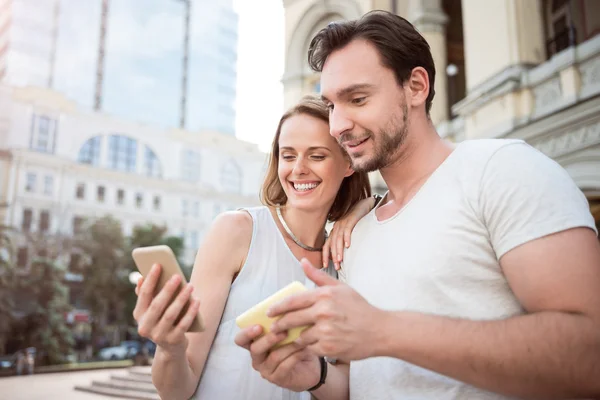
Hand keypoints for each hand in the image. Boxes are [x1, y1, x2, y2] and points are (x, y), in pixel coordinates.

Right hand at [133, 264, 200, 354]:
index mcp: (139, 315)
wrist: (170, 348)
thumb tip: (141, 277)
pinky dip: (191, 311)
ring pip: (171, 314)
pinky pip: (184, 324)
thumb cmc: (162, 320)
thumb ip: (147, 294)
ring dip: (181, 299)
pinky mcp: (173, 341)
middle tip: (178, 276)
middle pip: (157, 305)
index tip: (158, 265)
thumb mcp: (152, 309)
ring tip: (190, 286)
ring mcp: (159, 335)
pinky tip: (197, 300)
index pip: (144, 294)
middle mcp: (145, 327)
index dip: (150, 279)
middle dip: (168, 289)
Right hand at [234, 325, 321, 391]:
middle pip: (255, 349)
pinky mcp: (278, 379)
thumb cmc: (295, 345)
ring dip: (289, 346)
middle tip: (284, 332)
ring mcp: (266, 370)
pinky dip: (295, 356)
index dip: (246, 333)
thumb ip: (280, 322)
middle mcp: (257, 358)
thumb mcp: (287, 331)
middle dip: (269, 339)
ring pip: (273, 356)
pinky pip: (285, 366)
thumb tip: (282, 306)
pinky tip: (304, 350)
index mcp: (254, 344)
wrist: (310, 366)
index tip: (259, 326)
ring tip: (300, 339)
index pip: (241, 339)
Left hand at [269, 259, 385, 360]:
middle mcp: (323, 312)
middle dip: (279, 325)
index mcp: (324, 295)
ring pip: (299, 336)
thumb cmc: (359, 308)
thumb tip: (302, 262)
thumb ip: (319, 276)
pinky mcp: (328, 347)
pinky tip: (312, 345)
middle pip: (291, 320)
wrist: (379, 330)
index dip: (278, 307)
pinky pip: (310, 348)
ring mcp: (326, 331)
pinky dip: (309, 347)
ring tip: (295, 337)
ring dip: (296, 338)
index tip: (269, 311)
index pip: (293, 301)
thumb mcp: (341, 288)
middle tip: (274, 328)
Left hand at [323, 196, 374, 269]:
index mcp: (335, 231)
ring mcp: (343, 223)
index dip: (325, 256)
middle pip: (332, 244)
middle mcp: (337, 227)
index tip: (325, 266)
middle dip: (333, 256)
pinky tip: (348, 245)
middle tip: (336, 266)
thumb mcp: (349, 231)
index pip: (327, 245)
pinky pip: (347, 229)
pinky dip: (347, 238)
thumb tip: (345, 255)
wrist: (364, 205)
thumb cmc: (357, 219)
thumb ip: (345, 241)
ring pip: (338, 238)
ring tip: (340, 259)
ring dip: (339, 250)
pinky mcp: (351, 219)